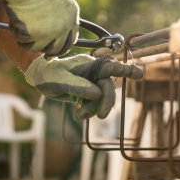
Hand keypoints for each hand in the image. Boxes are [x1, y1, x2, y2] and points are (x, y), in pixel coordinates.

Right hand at [0, 0, 78, 56]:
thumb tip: (50, 35)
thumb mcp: (54, 0)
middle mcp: (65, 26)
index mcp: (72, 14)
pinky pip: (25, 44)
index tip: (54, 52)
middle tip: (38, 51)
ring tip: (20, 25)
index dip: (62, 47)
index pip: (71, 38)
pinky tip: (15, 24)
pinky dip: (18, 36)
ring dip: (29, 41)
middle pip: (58, 49)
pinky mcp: (37, 36)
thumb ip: (56, 16)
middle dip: (47, 51)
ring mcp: (52, 32)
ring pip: (40, 48)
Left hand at [24, 54, 143, 119]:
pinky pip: (94, 104)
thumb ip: (77, 86)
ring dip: (94, 109)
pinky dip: (88, 111)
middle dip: (106, 101)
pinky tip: (78, 114)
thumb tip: (97, 94)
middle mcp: (93, 72)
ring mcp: (91, 82)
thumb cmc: (48, 74)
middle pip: (107, 87)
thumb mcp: (58, 80)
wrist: (39, 76)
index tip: (140, 76)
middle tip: (101, 115)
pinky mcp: (87, 92)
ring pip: (102, 98)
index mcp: (88, 64)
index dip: (126, 71)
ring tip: (79, 115)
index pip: (110, 67)